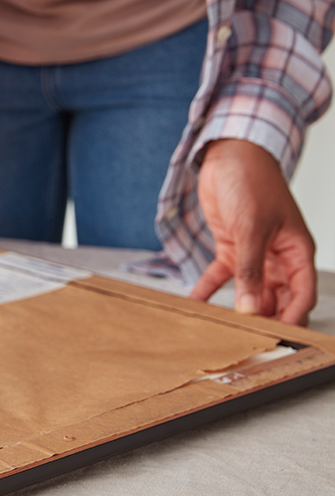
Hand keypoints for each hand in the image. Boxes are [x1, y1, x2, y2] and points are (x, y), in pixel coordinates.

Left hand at [190, 139, 315, 324]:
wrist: (228, 156)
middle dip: (263, 318)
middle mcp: (278, 256)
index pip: (302, 294)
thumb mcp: (252, 229)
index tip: (277, 338)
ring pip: (248, 290)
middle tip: (245, 339)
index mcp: (296, 251)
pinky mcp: (230, 248)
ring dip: (236, 307)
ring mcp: (254, 253)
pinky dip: (207, 290)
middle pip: (276, 298)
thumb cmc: (253, 182)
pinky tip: (193, 306)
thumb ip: (251, 271)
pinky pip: (220, 277)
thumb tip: (250, 308)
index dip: (292, 317)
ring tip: (219, 328)